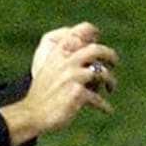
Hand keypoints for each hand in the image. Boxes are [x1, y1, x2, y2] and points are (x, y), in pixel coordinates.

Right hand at [0, 21, 118, 145]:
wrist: (30, 114)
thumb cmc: (41, 95)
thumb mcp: (48, 71)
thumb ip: (63, 61)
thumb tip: (86, 57)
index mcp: (58, 54)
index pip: (77, 33)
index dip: (90, 31)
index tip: (97, 35)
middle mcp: (66, 62)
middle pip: (96, 50)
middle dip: (110, 55)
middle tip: (114, 62)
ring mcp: (73, 77)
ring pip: (102, 74)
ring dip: (111, 81)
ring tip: (111, 87)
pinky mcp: (78, 93)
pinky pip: (98, 98)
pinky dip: (104, 106)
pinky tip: (107, 110)